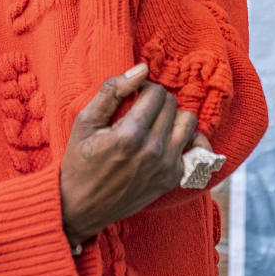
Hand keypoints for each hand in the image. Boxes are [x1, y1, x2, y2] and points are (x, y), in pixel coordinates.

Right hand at [59, 64, 196, 245]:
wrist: (81, 206)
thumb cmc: (79, 160)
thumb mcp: (85, 121)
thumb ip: (112, 91)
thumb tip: (142, 69)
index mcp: (130, 134)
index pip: (156, 92)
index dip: (143, 88)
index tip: (130, 97)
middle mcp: (153, 150)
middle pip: (172, 104)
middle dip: (156, 100)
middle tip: (138, 110)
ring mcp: (167, 166)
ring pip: (188, 121)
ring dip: (172, 116)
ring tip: (153, 123)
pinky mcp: (173, 178)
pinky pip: (194, 147)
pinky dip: (182, 138)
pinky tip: (165, 139)